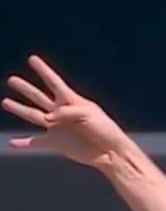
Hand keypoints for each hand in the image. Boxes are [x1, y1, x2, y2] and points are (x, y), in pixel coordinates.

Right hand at [2, 55, 130, 167]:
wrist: (111, 152)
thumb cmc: (105, 129)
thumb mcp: (89, 114)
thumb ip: (67, 112)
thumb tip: (48, 118)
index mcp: (72, 101)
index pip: (54, 82)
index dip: (43, 70)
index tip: (32, 58)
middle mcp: (61, 112)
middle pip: (39, 97)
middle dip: (26, 88)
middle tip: (12, 80)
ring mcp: (58, 127)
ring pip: (34, 115)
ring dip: (19, 109)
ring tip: (5, 102)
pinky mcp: (57, 143)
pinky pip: (36, 142)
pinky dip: (24, 143)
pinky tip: (13, 143)